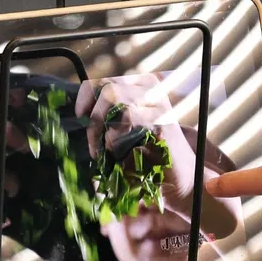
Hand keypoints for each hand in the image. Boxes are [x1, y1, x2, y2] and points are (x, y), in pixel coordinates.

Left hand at [76, 74, 197, 218]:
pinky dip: (115, 137)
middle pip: (107, 88)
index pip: (105, 80)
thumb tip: (80, 113)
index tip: (81, 115)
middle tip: (95, 144)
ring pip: (114, 98)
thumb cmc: (149, 158)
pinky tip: (119, 153)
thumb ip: (107, 118)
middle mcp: (151, 91)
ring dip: (102, 130)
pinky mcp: (161, 122)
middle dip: (94, 118)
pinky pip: (128, 117)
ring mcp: (158, 105)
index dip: (86, 95)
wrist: (182, 180)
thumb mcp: (125, 132)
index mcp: (142, 89)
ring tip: (105, 151)